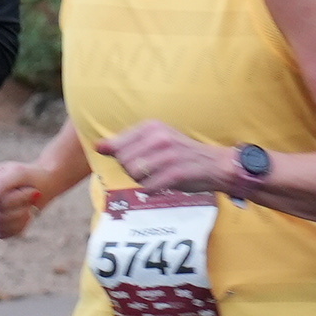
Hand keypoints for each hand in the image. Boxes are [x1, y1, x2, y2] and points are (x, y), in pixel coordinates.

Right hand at [0, 163, 53, 239]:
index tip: (25, 187)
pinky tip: (24, 214)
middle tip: (31, 194)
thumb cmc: (30, 176)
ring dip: (21, 215)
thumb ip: (1, 183)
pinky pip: (4, 233)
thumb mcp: (19, 173)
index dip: (15, 197)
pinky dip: (19, 225)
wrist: (42, 185)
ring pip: (1, 224)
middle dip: (20, 205)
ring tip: (27, 204)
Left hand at [104, 119, 243, 196]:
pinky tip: (165, 183)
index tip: (142, 159)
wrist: (216, 165)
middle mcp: (159, 137)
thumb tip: (98, 147)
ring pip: (135, 175)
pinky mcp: (175, 173)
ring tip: (159, 175)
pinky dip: (153, 190)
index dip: (124, 158)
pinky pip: (149, 187)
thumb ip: (126, 143)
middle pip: (124, 162)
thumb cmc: (182, 153)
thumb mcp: (155, 140)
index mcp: (152, 126)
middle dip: (133, 171)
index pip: (117, 146)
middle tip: (152, 169)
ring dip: (143, 181)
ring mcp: (168, 155)